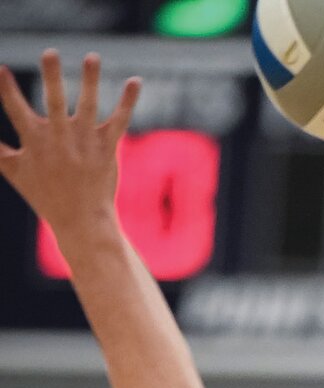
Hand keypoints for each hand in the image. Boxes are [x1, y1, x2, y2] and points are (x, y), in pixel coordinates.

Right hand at [0, 51, 139, 243]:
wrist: (82, 222)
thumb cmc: (45, 195)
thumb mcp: (13, 171)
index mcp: (35, 141)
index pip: (16, 109)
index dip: (8, 89)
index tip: (1, 69)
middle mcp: (60, 139)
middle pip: (54, 103)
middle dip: (52, 78)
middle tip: (50, 53)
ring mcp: (85, 143)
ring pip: (88, 107)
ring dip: (90, 81)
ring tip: (92, 56)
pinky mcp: (106, 148)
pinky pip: (119, 121)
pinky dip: (127, 101)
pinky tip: (135, 80)